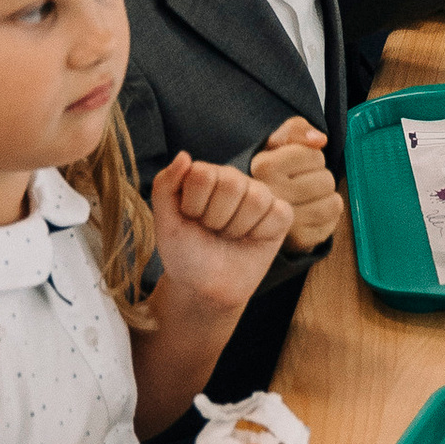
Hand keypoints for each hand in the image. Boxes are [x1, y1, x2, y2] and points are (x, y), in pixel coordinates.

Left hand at [148, 153, 289, 306]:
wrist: (205, 287)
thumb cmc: (184, 252)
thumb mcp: (165, 222)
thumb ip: (165, 185)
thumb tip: (184, 155)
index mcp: (205, 175)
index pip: (203, 175)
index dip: (194, 205)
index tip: (190, 220)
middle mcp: (234, 179)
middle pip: (232, 184)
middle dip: (216, 218)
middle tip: (211, 231)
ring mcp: (259, 195)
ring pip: (256, 199)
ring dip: (237, 228)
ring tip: (229, 236)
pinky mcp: (279, 214)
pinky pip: (278, 213)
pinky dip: (261, 232)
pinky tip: (250, 239)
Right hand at [248, 115, 342, 253]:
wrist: (252, 216)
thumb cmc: (268, 176)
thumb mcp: (274, 144)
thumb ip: (296, 129)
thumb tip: (320, 140)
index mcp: (263, 167)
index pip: (314, 154)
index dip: (310, 157)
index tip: (295, 165)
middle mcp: (272, 196)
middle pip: (326, 178)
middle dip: (318, 177)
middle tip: (300, 183)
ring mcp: (285, 222)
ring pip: (333, 201)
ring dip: (325, 196)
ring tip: (307, 198)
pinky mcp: (298, 241)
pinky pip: (333, 220)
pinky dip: (328, 215)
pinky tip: (310, 213)